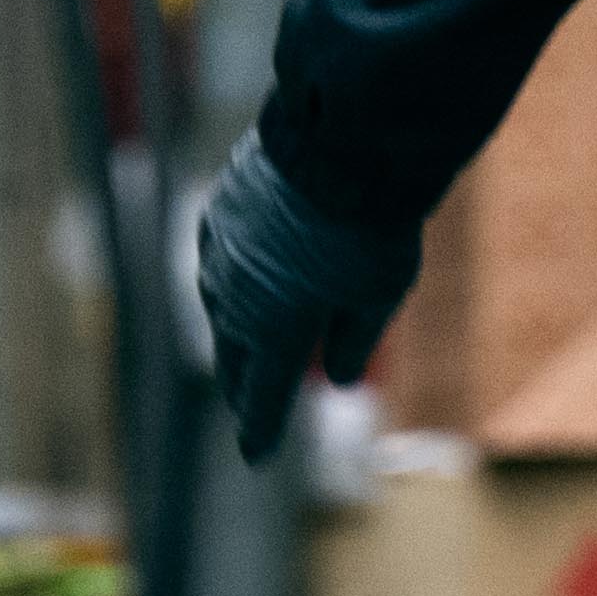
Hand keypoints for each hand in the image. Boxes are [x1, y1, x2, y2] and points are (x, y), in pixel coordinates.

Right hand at [197, 127, 423, 464]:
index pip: (263, 398)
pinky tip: (239, 278)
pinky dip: (230, 279)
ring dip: (234, 331)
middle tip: (248, 406)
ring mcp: (219, 254)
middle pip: (233, 358)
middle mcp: (235, 300)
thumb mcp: (379, 293)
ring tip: (243, 346)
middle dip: (243, 386)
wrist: (339, 139)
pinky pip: (217, 260)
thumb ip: (355, 341)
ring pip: (220, 307)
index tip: (256, 457)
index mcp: (275, 333)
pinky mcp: (217, 212)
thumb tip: (338, 377)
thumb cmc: (370, 225)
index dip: (260, 430)